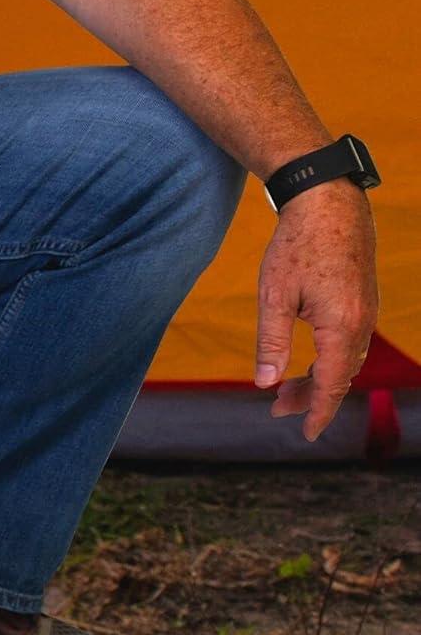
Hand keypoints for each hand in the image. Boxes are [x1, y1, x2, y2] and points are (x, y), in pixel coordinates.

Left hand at [254, 182, 378, 440]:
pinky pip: (351, 342)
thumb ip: (271, 344)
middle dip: (312, 398)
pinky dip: (330, 359)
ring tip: (286, 391)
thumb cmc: (296, 247)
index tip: (307, 434)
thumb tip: (266, 384)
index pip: (331, 383)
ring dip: (320, 379)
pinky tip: (308, 362)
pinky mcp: (363, 298)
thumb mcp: (273, 298)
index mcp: (341, 325)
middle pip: (340, 376)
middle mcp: (362, 321)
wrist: (327, 200)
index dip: (317, 412)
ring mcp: (366, 309)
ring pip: (347, 360)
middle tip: (277, 410)